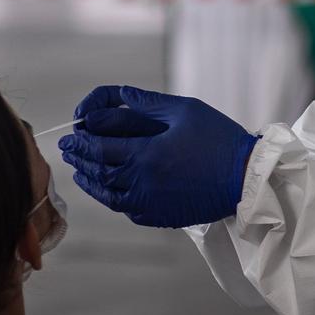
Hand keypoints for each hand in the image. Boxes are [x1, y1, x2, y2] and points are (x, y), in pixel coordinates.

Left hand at [60, 85, 259, 227]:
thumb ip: (145, 103)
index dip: (80, 139)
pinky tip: (106, 188)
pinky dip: (108, 196)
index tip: (71, 132)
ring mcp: (148, 203)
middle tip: (68, 149)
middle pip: (98, 170)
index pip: (99, 146)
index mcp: (147, 153)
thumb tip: (115, 98)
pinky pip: (123, 207)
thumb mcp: (184, 110)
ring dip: (89, 179)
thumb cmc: (219, 140)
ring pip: (106, 193)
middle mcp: (142, 182)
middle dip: (79, 157)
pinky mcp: (157, 217)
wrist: (247, 180)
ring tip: (80, 169)